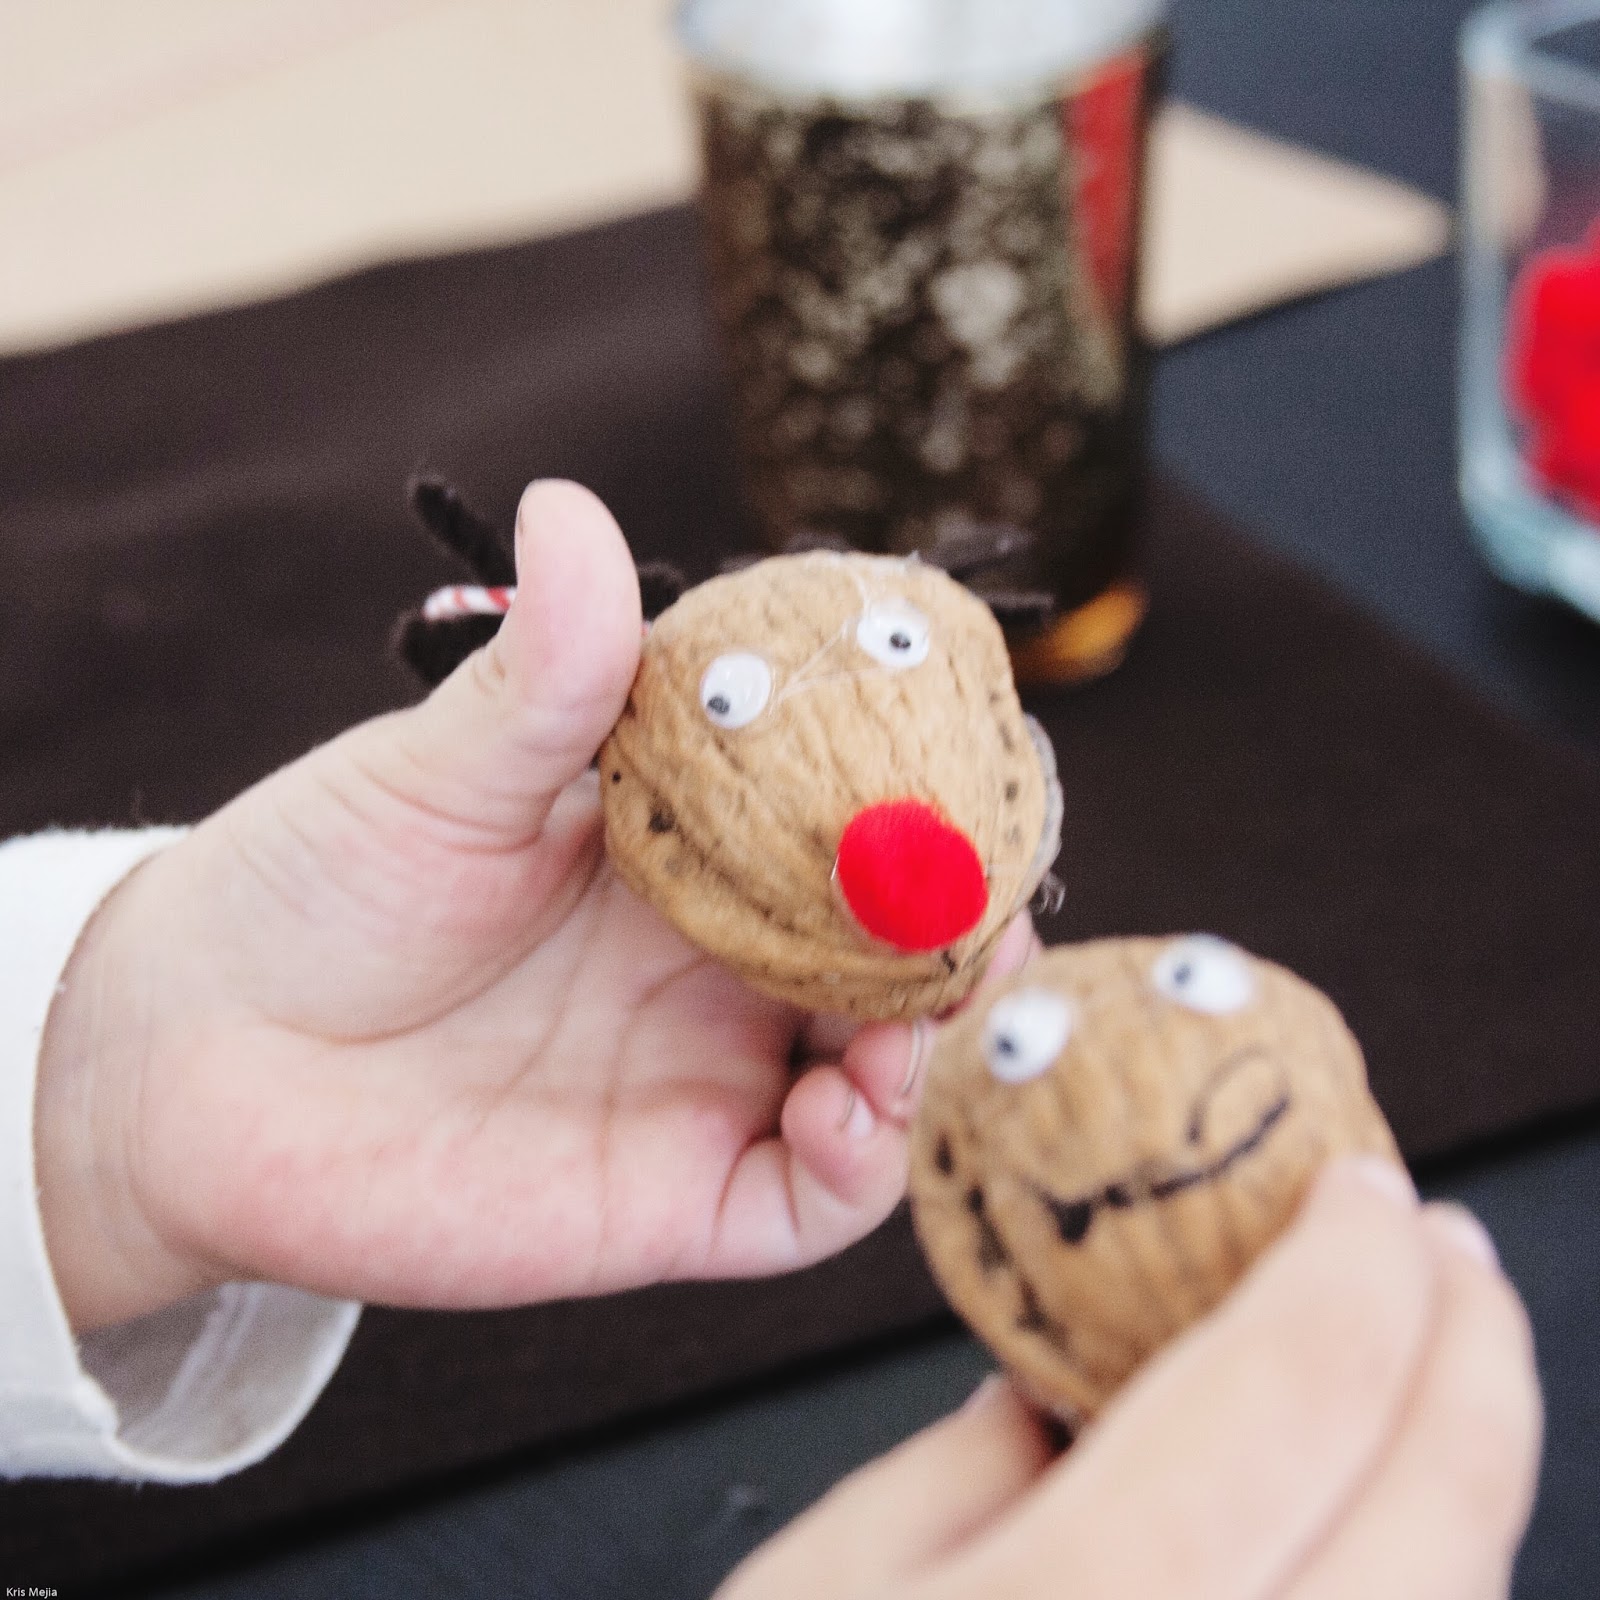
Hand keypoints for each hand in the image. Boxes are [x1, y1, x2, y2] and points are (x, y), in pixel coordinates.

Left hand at [35, 480, 1035, 1329]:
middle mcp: (721, 969)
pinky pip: (810, 1199)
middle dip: (963, 929)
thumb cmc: (315, 888)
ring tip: (938, 998)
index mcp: (688, 850)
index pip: (850, 826)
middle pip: (893, 956)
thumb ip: (548, 673)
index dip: (927, 804)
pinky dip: (864, 1159)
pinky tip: (851, 1104)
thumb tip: (574, 501)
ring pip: (883, 1078)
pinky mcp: (673, 1197)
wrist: (189, 1059)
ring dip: (938, 1042)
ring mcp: (708, 1085)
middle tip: (994, 897)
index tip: (975, 769)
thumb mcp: (439, 771)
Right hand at [719, 1159, 1541, 1599]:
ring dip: (1472, 1483)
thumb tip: (1074, 1375)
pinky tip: (1387, 1537)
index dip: (1351, 1260)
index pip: (1285, 1395)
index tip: (1366, 1185)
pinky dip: (1428, 1595)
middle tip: (1450, 1256)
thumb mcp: (815, 1596)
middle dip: (1474, 1353)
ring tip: (1433, 1381)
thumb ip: (964, 1467)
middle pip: (1441, 1524)